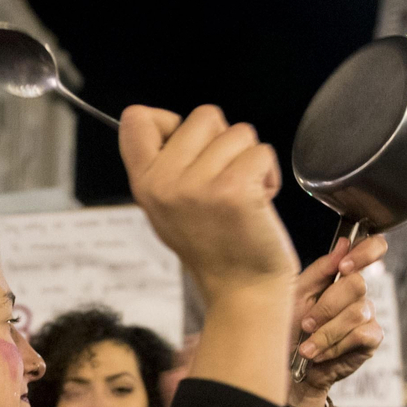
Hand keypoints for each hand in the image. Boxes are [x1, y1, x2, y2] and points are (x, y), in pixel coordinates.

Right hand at [120, 105, 298, 303]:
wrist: (241, 291)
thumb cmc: (213, 246)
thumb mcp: (168, 206)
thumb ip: (163, 164)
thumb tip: (167, 122)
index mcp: (144, 183)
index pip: (136, 118)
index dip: (169, 121)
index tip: (189, 150)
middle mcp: (164, 182)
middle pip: (203, 115)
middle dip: (224, 142)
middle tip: (224, 182)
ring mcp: (198, 186)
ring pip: (239, 132)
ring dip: (250, 159)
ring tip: (243, 195)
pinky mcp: (235, 189)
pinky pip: (262, 152)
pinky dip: (269, 175)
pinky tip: (259, 202)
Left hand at [289, 234, 389, 400]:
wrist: (288, 367)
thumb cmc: (288, 327)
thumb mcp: (296, 294)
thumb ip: (320, 269)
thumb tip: (344, 243)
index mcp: (342, 274)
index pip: (372, 248)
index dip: (366, 252)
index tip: (343, 267)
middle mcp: (358, 292)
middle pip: (357, 284)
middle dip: (326, 307)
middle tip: (306, 324)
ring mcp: (368, 315)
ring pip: (356, 313)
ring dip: (325, 332)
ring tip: (306, 347)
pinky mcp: (372, 339)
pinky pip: (359, 335)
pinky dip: (334, 346)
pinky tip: (320, 354)